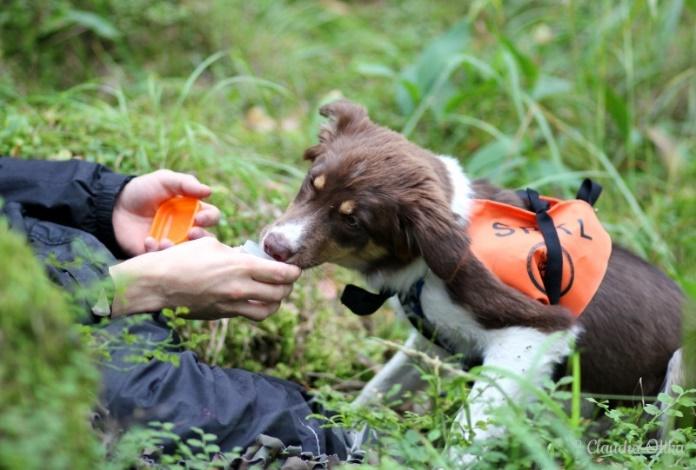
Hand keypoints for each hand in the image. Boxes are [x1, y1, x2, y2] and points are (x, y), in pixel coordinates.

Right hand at [109, 237, 301, 320]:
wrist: (158, 283)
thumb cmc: (183, 258)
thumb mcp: (213, 246)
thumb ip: (236, 253)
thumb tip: (249, 256)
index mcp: (241, 266)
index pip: (282, 274)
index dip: (293, 272)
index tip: (294, 269)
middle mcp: (240, 288)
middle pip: (280, 294)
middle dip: (288, 287)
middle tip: (287, 281)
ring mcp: (231, 304)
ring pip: (267, 310)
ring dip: (275, 303)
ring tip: (274, 294)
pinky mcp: (221, 314)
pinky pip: (247, 314)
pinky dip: (254, 307)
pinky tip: (250, 298)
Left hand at [112, 169, 220, 255]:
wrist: (113, 206)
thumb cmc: (141, 191)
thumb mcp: (163, 180)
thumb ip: (185, 182)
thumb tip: (209, 191)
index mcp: (191, 210)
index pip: (211, 216)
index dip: (209, 218)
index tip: (199, 217)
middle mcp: (186, 229)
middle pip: (205, 238)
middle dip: (202, 237)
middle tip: (192, 233)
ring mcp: (173, 243)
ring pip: (189, 253)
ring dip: (182, 249)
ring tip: (167, 242)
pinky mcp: (157, 255)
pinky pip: (165, 260)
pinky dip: (158, 251)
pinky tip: (148, 240)